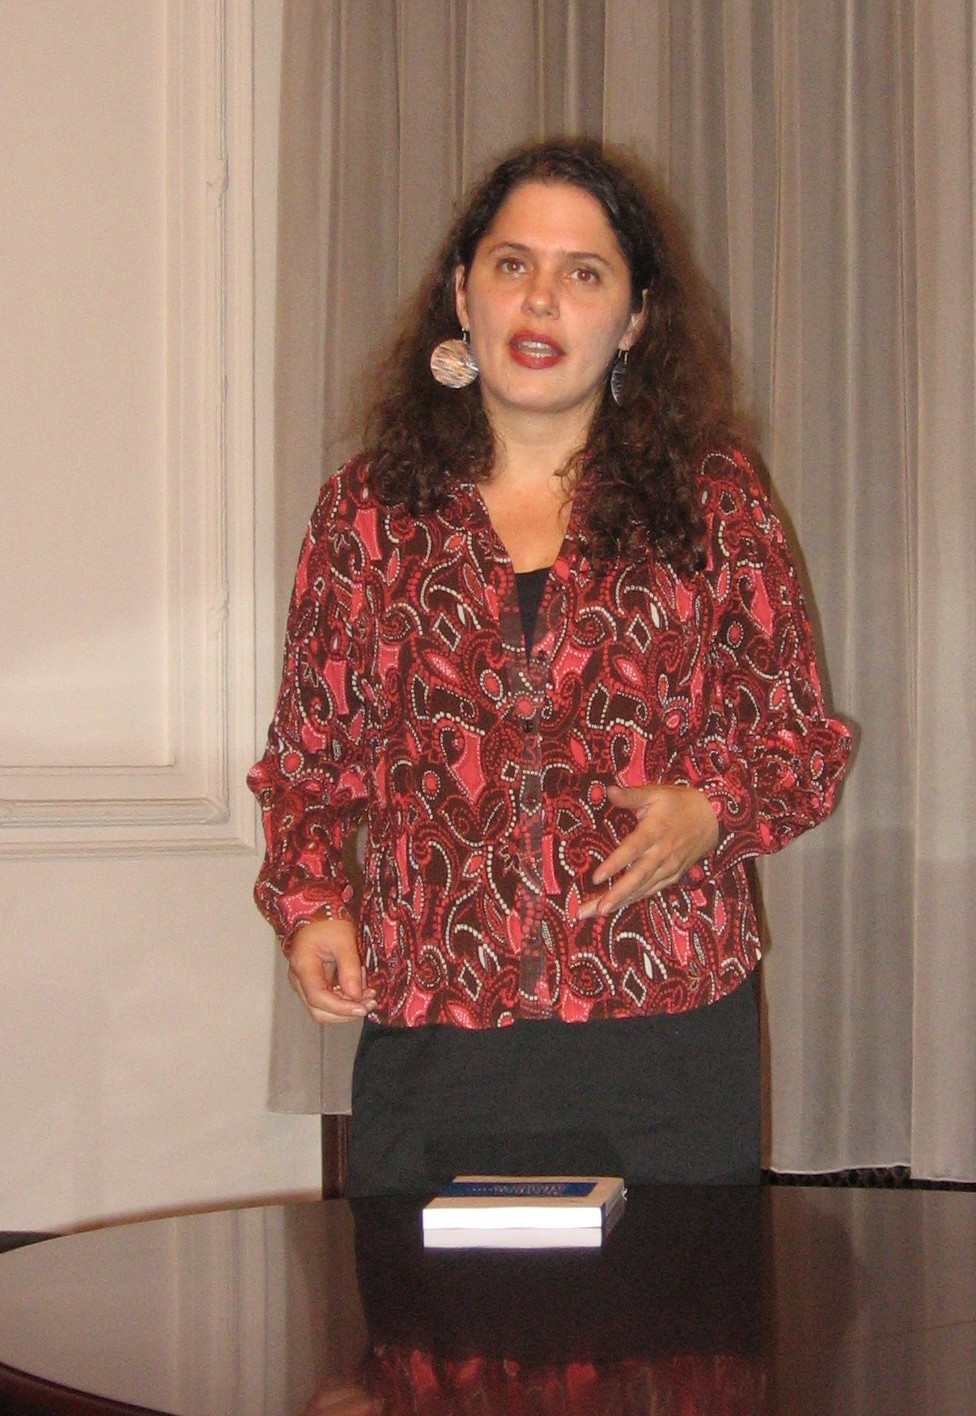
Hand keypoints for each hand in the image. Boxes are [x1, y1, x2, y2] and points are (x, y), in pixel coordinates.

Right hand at [287, 916, 376, 1022]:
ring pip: (322, 1009)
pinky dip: (344, 1001)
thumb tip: (356, 996)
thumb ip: (350, 968)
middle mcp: (299, 979)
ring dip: (346, 1008)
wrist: (317, 913)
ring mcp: (304, 983)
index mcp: (303, 966)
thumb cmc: (327, 922)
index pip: (318, 998)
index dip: (341, 1008)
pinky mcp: (313, 983)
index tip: (362, 1008)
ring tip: (368, 996)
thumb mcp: (344, 940)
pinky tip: (360, 992)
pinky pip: (327, 1000)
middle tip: (369, 1003)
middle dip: (345, 1012)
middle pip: (318, 1010)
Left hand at [577, 783, 718, 919]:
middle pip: (637, 878)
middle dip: (616, 894)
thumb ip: (631, 795)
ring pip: (642, 889)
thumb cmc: (679, 803)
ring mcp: (669, 868)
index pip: (632, 850)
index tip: (596, 877)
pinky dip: (634, 900)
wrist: (712, 819)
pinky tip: (616, 907)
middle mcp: (661, 854)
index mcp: (655, 831)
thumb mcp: (656, 793)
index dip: (615, 864)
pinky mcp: (673, 876)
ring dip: (619, 902)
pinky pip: (651, 890)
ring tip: (594, 913)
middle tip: (595, 909)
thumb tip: (607, 790)